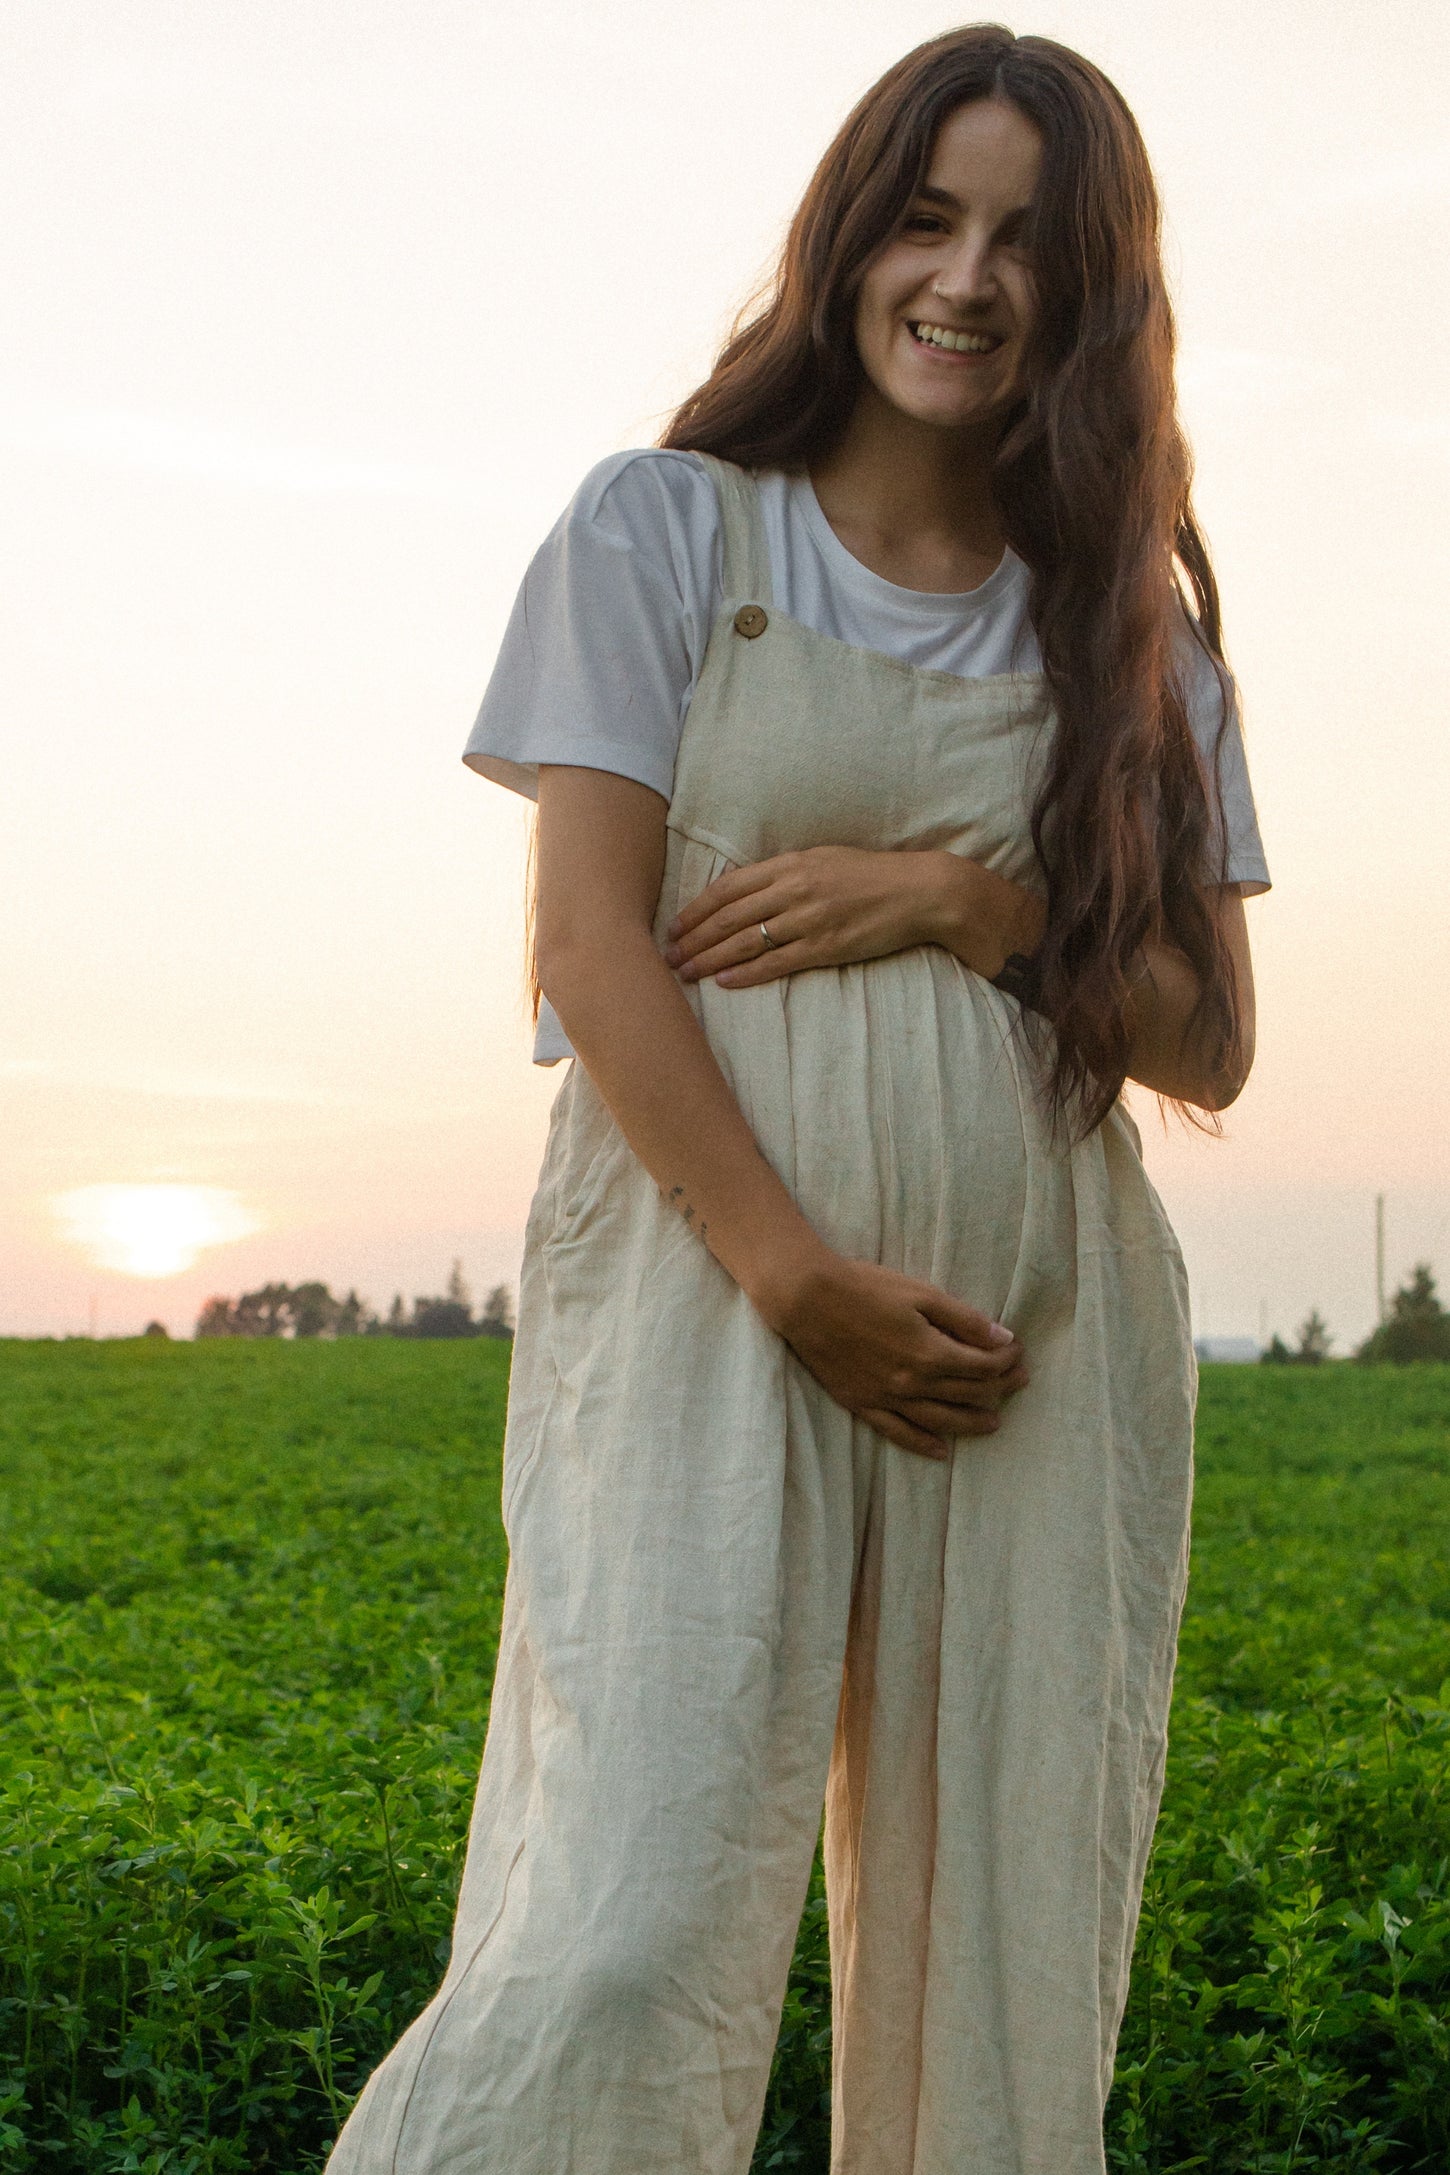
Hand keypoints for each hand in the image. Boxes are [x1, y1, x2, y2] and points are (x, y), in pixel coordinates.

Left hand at [663, 845, 1042, 986]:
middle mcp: (794, 889)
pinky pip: (777, 962)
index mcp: (791, 864)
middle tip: (667, 957)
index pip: (729, 888)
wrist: (920, 892)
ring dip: (710, 959)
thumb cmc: (872, 876)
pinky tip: (724, 982)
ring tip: (685, 974)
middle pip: (729, 916)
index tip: (675, 927)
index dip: (697, 909)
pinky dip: (746, 974)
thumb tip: (748, 890)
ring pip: (745, 941)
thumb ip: (786, 873)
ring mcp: (810, 918)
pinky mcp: (827, 946)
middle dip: (693, 938)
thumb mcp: (824, 860)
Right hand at [754, 1243, 1029, 1460]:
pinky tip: (941, 1451)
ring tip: (993, 1422)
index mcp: (931, 1353)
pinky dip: (923, 1445)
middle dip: (1000, 1388)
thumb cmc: (866, 1288)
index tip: (1017, 1351)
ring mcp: (887, 1398)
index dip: (1007, 1360)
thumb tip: (1003, 1339)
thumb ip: (964, 1320)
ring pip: (941, 1421)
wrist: (807, 1299)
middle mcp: (913, 1383)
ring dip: (972, 1423)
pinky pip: (899, 1433)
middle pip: (968, 1393)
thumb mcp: (921, 1293)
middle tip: (1018, 1382)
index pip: (983, 1366)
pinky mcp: (862, 1404)